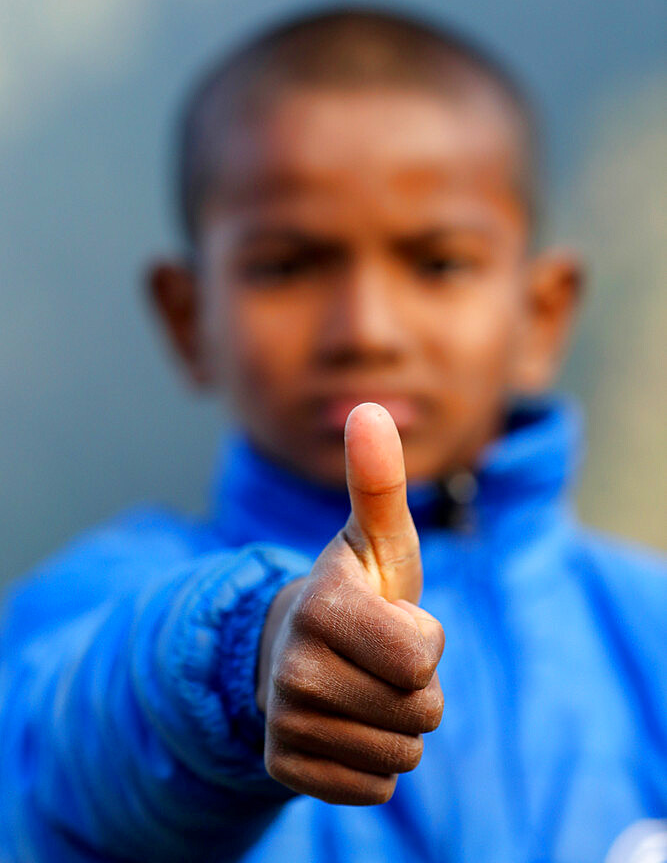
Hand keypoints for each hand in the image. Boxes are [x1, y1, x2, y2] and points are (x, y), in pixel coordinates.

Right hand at [257, 403, 444, 804]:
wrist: (290, 650)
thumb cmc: (352, 591)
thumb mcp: (372, 539)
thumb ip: (377, 481)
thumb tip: (369, 407)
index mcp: (320, 608)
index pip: (424, 655)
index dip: (423, 638)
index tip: (390, 618)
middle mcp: (293, 670)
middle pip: (421, 713)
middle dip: (415, 687)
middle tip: (376, 659)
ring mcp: (286, 724)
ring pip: (402, 755)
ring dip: (396, 725)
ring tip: (361, 687)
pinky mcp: (287, 770)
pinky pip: (375, 788)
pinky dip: (373, 761)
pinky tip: (345, 724)